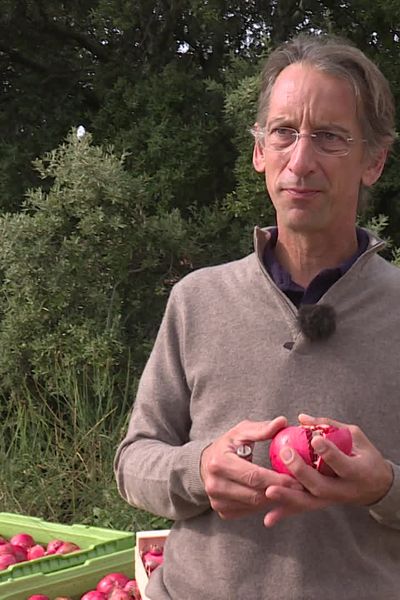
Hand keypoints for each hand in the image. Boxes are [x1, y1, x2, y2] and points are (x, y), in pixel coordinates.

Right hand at [200, 416, 302, 519]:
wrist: (204, 464)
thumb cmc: (227, 445)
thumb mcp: (241, 432)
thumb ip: (262, 429)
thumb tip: (282, 422)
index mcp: (220, 463)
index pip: (254, 475)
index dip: (277, 479)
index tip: (297, 479)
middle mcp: (215, 485)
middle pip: (255, 494)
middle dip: (280, 492)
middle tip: (300, 488)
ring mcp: (217, 501)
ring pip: (254, 505)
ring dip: (274, 499)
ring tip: (290, 491)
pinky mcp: (222, 511)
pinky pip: (249, 512)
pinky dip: (264, 505)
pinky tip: (274, 496)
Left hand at [263, 413, 393, 526]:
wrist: (377, 487)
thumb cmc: (365, 456)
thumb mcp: (355, 437)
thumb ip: (329, 425)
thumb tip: (302, 418)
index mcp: (356, 472)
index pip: (341, 463)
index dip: (328, 452)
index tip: (314, 440)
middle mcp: (343, 490)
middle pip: (320, 485)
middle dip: (301, 471)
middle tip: (286, 453)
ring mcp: (331, 500)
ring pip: (308, 502)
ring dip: (287, 498)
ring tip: (269, 491)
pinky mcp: (321, 505)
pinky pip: (301, 509)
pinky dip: (284, 513)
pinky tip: (268, 518)